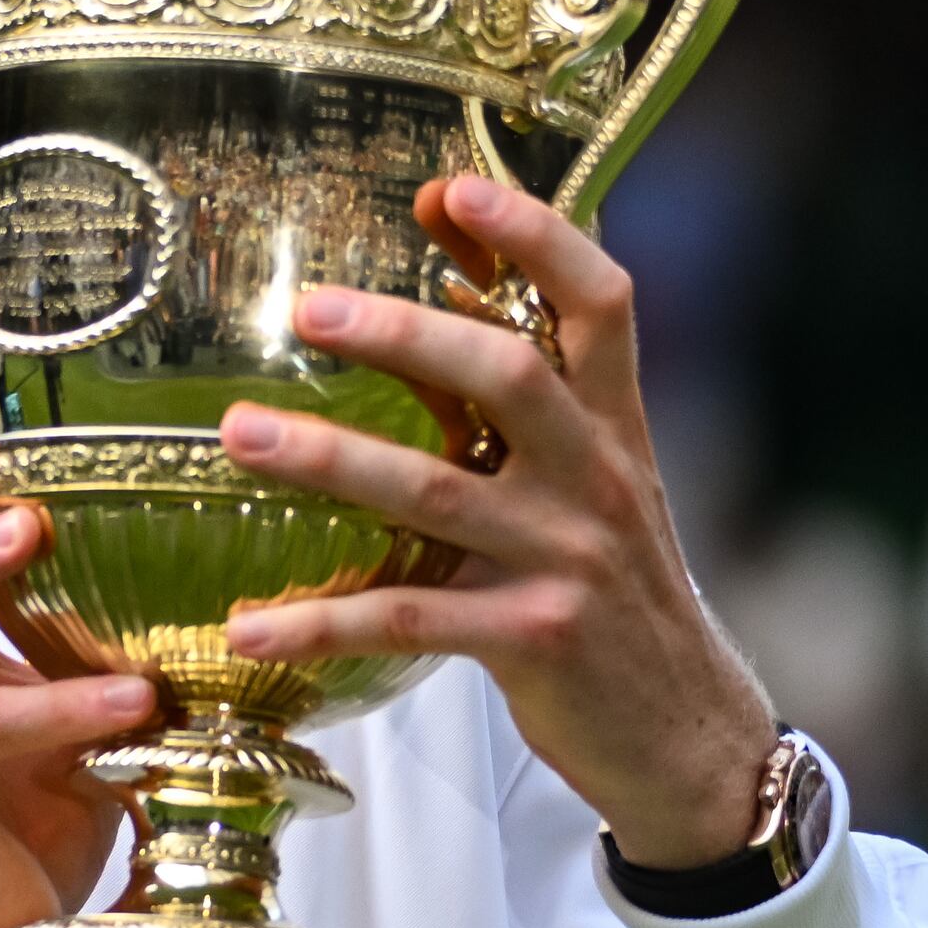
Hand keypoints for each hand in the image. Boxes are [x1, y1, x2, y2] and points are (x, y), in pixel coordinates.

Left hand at [215, 172, 781, 869]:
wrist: (688, 738)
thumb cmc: (618, 599)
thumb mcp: (599, 489)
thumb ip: (533, 408)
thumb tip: (442, 299)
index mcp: (615, 427)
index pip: (601, 299)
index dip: (533, 235)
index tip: (449, 189)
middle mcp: (596, 478)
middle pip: (508, 373)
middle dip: (405, 330)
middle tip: (308, 307)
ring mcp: (566, 560)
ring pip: (436, 491)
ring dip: (328, 457)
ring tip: (238, 434)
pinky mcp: (530, 640)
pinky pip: (406, 621)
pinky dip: (321, 623)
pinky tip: (250, 630)